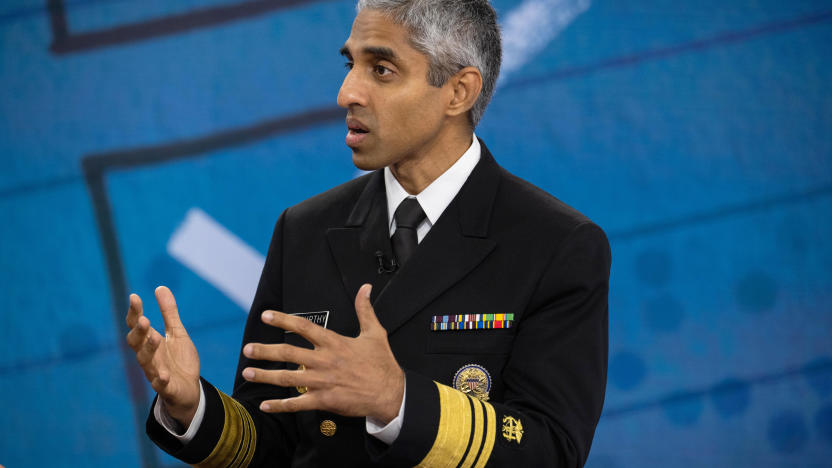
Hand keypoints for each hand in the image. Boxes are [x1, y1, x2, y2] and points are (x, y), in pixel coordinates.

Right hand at [126, 286, 200, 425]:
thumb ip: (169, 312)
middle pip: (136, 343)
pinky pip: (160, 384)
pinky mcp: (166, 387)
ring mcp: (156, 372)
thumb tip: (160, 287)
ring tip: (155, 337)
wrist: (189, 389)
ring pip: (146, 362)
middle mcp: (149, 356)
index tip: (134, 297)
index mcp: (150, 341)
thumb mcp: (177, 332)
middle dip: (139, 332)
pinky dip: (160, 380)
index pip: (137, 326)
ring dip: (149, 350)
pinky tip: (163, 375)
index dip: (134, 312)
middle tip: (143, 318)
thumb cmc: (179, 360)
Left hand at [241, 284, 404, 423]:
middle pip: (288, 354)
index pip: (304, 328)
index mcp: (334, 343)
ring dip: (266, 376)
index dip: (283, 320)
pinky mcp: (324, 400)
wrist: (390, 393)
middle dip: (265, 351)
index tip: (266, 316)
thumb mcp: (375, 333)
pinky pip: (297, 403)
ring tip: (248, 372)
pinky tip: (265, 405)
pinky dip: (280, 405)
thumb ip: (365, 310)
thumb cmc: (382, 363)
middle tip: (247, 349)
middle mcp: (324, 361)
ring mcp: (322, 382)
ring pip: (288, 378)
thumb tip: (365, 288)